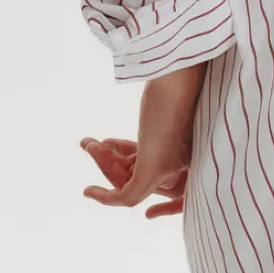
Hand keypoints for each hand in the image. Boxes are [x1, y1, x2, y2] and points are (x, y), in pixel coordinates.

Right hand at [79, 61, 207, 219]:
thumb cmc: (174, 81)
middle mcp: (181, 163)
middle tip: (89, 142)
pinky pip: (128, 197)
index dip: (125, 153)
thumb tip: (150, 106)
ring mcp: (169, 169)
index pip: (152, 163)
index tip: (109, 142)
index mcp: (188, 145)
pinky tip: (87, 191)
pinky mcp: (154, 171)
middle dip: (109, 160)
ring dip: (102, 163)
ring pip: (128, 182)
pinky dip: (106, 197)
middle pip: (137, 174)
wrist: (178, 75)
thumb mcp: (163, 103)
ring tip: (86, 143)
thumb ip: (157, 119)